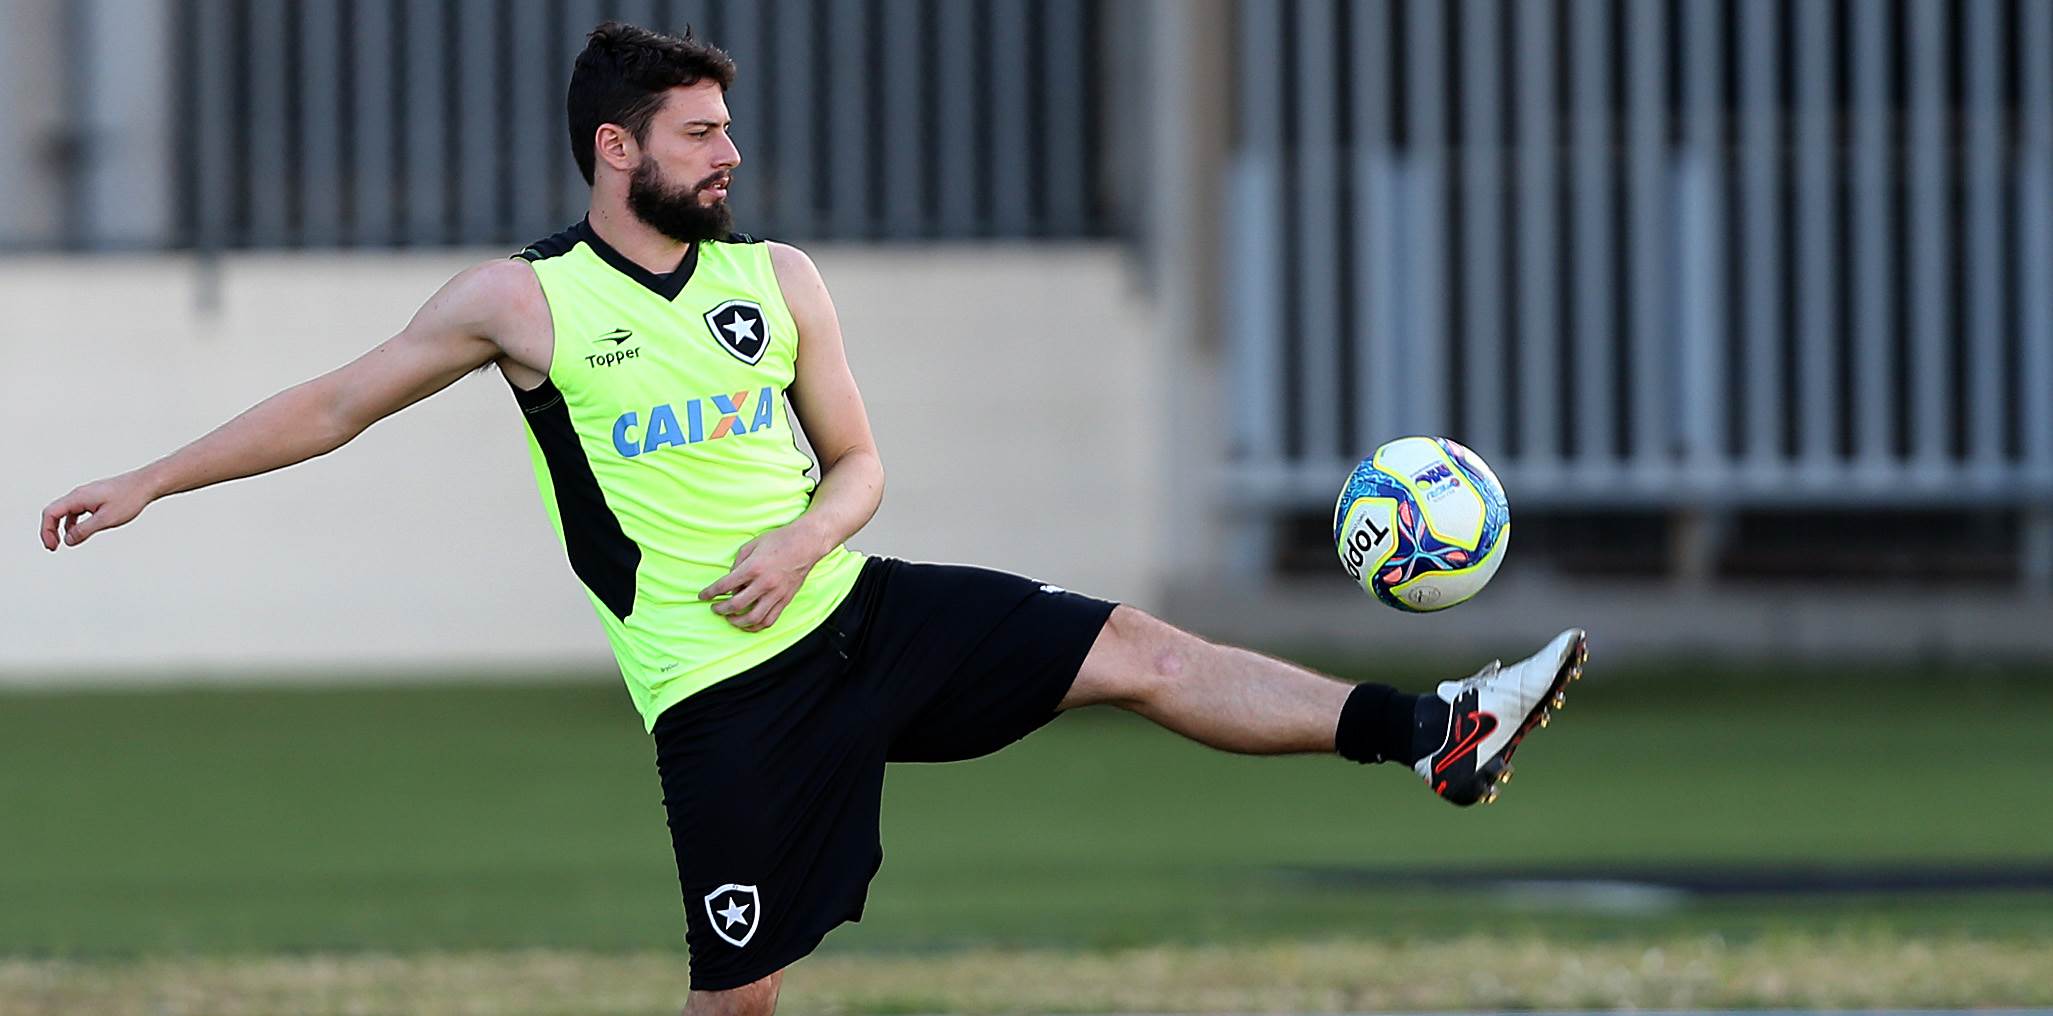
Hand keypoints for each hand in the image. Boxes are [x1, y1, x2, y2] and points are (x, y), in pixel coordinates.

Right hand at [41, 471, 156, 550]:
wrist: (146, 484)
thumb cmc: (129, 498)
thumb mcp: (106, 519)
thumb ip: (85, 530)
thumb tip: (69, 540)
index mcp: (78, 497)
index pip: (51, 513)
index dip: (46, 531)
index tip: (52, 546)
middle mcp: (79, 494)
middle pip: (55, 512)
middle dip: (51, 530)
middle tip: (54, 547)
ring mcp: (86, 495)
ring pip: (66, 512)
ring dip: (62, 527)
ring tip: (66, 542)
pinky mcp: (95, 497)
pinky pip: (77, 511)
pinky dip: (74, 522)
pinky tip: (80, 531)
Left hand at [698, 523, 827, 631]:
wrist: (806, 543)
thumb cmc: (779, 540)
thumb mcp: (752, 544)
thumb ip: (738, 562)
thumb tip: (731, 579)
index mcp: (753, 568)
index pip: (725, 585)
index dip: (710, 593)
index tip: (702, 596)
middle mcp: (764, 584)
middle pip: (736, 605)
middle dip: (721, 609)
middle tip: (715, 608)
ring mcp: (776, 594)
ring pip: (753, 618)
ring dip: (737, 622)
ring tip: (730, 619)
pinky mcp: (785, 599)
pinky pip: (770, 619)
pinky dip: (757, 626)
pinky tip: (749, 624)